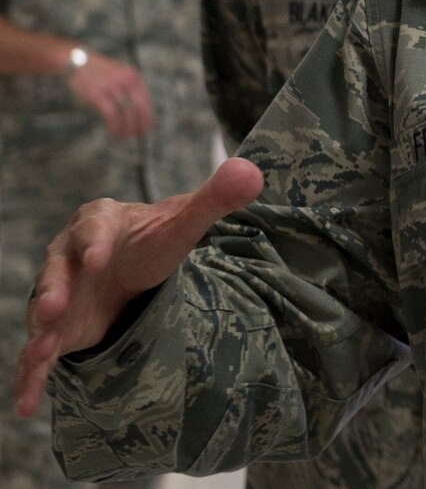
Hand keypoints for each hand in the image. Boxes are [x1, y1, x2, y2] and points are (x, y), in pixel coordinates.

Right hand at [13, 157, 263, 418]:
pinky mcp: (57, 329)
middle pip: (55, 272)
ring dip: (38, 333)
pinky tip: (24, 403)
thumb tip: (251, 171)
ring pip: (41, 315)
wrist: (133, 265)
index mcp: (97, 222)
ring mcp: (57, 296)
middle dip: (52, 290)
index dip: (95, 242)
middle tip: (52, 308)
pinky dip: (30, 377)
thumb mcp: (183, 222)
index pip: (94, 229)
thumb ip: (214, 198)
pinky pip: (38, 354)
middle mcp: (67, 258)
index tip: (99, 258)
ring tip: (39, 352)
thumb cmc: (154, 239)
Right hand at [66, 51, 154, 139]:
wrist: (77, 61)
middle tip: (136, 135)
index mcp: (133, 76)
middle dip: (139, 125)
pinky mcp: (97, 94)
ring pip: (125, 113)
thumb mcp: (120, 75)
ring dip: (126, 129)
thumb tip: (140, 115)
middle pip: (138, 108)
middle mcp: (125, 80)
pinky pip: (111, 114)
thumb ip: (130, 90)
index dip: (148, 117)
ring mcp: (111, 86)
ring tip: (123, 136)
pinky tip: (113, 132)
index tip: (147, 128)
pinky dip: (114, 126)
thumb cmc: (100, 73)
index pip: (146, 100)